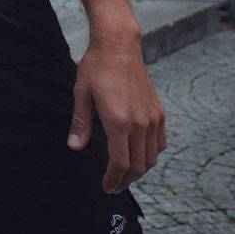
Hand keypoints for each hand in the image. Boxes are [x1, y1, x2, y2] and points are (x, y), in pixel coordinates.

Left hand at [68, 37, 165, 192]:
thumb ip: (80, 123)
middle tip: (113, 187)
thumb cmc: (96, 68)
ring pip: (151, 157)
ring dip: (139, 171)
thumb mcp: (81, 94)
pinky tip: (139, 156)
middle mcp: (140, 123)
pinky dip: (151, 155)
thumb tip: (74, 147)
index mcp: (118, 121)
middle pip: (138, 166)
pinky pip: (160, 143)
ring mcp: (152, 118)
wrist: (119, 46)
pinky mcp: (159, 112)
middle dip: (125, 180)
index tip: (105, 187)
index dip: (113, 179)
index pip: (120, 163)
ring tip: (124, 175)